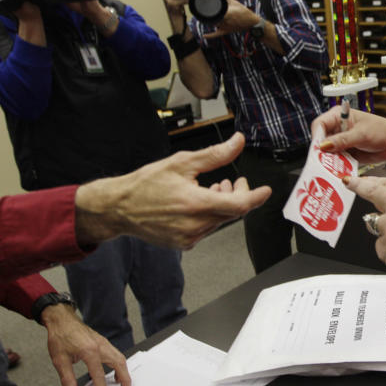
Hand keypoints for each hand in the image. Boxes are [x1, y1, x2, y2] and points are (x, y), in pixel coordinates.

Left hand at [41, 303, 130, 385]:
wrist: (61, 320)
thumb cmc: (60, 337)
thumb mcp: (60, 360)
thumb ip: (67, 378)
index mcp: (89, 351)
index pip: (99, 375)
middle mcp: (100, 346)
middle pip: (119, 363)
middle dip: (125, 379)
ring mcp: (103, 343)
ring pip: (120, 358)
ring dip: (124, 371)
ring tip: (122, 384)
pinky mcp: (103, 342)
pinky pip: (116, 354)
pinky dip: (119, 364)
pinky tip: (114, 371)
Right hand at [74, 133, 271, 248]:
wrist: (119, 208)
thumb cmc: (146, 184)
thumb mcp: (182, 163)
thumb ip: (215, 155)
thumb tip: (238, 142)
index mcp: (196, 203)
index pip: (239, 205)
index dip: (256, 197)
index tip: (265, 190)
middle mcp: (195, 225)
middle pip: (232, 213)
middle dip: (238, 195)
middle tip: (233, 180)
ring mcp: (189, 237)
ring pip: (221, 220)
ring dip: (223, 204)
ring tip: (213, 188)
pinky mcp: (184, 243)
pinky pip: (207, 229)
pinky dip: (210, 215)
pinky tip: (200, 202)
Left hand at [202, 0, 257, 38]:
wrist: (251, 22)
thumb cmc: (244, 12)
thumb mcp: (235, 2)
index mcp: (227, 13)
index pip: (215, 12)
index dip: (209, 9)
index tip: (204, 6)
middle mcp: (226, 21)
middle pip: (213, 18)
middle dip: (208, 15)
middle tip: (203, 10)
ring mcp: (225, 27)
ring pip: (213, 24)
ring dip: (209, 21)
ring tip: (204, 16)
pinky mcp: (226, 31)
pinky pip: (217, 34)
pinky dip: (210, 36)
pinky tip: (204, 35)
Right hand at [312, 106, 385, 164]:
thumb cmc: (382, 131)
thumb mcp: (361, 134)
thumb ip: (342, 140)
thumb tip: (324, 145)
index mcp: (339, 116)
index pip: (320, 124)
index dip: (317, 136)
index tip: (318, 148)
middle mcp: (337, 128)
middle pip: (320, 140)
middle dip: (321, 151)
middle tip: (323, 160)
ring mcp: (340, 141)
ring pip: (326, 152)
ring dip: (328, 160)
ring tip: (332, 166)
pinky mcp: (344, 153)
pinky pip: (334, 160)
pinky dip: (336, 165)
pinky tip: (338, 168)